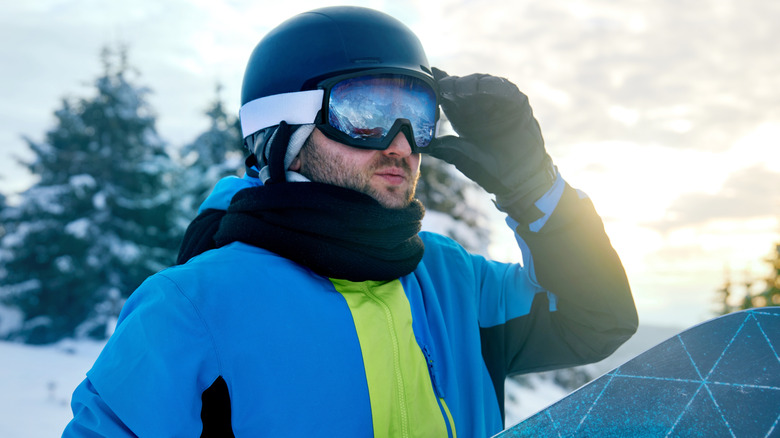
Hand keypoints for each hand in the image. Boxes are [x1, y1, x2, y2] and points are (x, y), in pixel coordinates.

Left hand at [428, 68, 554, 221]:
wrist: (517, 179)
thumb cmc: (489, 170)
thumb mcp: (461, 156)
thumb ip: (443, 148)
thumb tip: (420, 145)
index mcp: (463, 116)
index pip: (447, 94)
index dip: (438, 85)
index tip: (427, 76)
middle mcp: (479, 106)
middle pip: (463, 85)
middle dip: (450, 83)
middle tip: (441, 82)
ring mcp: (498, 103)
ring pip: (482, 83)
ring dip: (469, 83)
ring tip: (459, 85)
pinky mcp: (517, 104)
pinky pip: (506, 89)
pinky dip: (496, 86)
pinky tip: (485, 87)